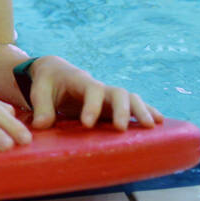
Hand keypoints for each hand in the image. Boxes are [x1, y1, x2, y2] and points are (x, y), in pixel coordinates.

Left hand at [25, 56, 164, 130]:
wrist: (56, 72)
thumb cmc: (47, 82)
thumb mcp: (39, 91)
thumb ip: (40, 107)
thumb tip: (41, 126)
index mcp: (80, 81)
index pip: (91, 90)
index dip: (91, 106)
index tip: (87, 123)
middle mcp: (99, 87)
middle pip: (117, 92)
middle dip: (122, 109)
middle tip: (121, 128)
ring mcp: (109, 97)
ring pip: (130, 98)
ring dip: (141, 110)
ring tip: (151, 126)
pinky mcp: (114, 106)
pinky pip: (134, 106)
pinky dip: (148, 111)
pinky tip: (160, 122)